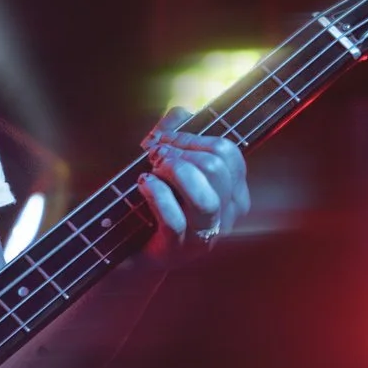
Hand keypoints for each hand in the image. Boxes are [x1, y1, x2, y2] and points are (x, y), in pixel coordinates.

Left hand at [140, 113, 249, 250]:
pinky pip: (174, 218)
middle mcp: (226, 216)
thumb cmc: (156, 204)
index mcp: (234, 193)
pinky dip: (155, 194)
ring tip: (153, 170)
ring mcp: (203, 237)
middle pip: (216, 168)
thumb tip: (182, 114)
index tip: (167, 141)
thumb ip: (176, 133)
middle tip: (156, 156)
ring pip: (204, 196)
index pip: (229, 153)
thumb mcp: (169, 164)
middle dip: (180, 152)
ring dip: (173, 172)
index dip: (193, 138)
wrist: (133, 254)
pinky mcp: (177, 251)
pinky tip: (143, 185)